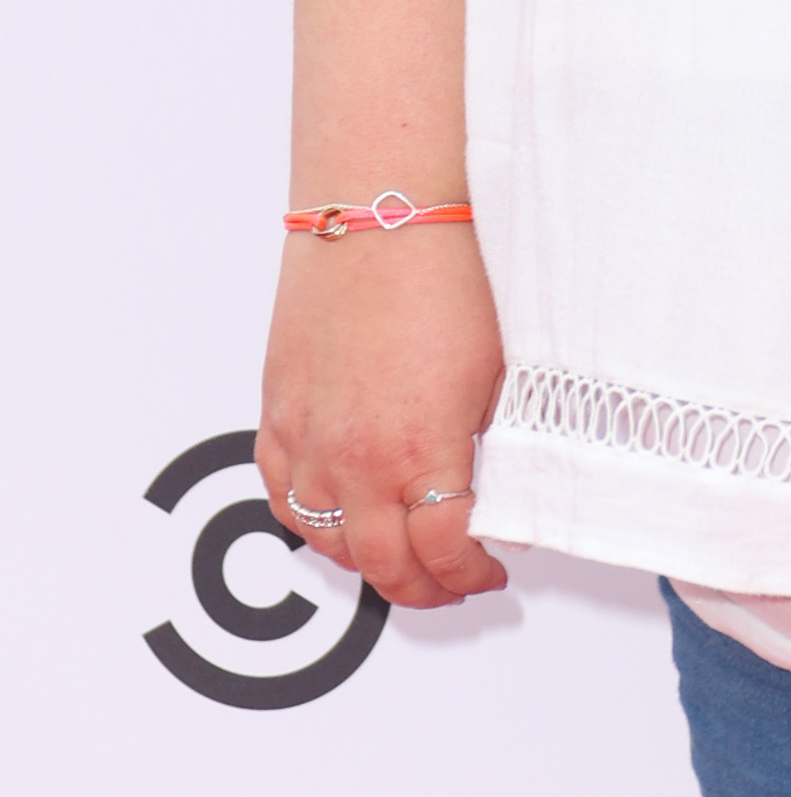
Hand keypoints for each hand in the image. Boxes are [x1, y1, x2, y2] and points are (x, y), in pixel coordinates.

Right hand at [257, 222, 508, 609]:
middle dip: (424, 587)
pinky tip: (338, 520)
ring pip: (327, 542)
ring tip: (402, 558)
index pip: (443, 552)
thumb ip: (500, 445)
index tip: (491, 569)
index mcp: (419, 449)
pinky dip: (310, 522)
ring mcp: (308, 435)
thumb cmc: (448, 272)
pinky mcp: (278, 408)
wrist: (383, 209)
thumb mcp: (502, 370)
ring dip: (367, 562)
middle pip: (383, 564)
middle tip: (453, 583)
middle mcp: (354, 456)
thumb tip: (506, 490)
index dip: (472, 573)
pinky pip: (282, 493)